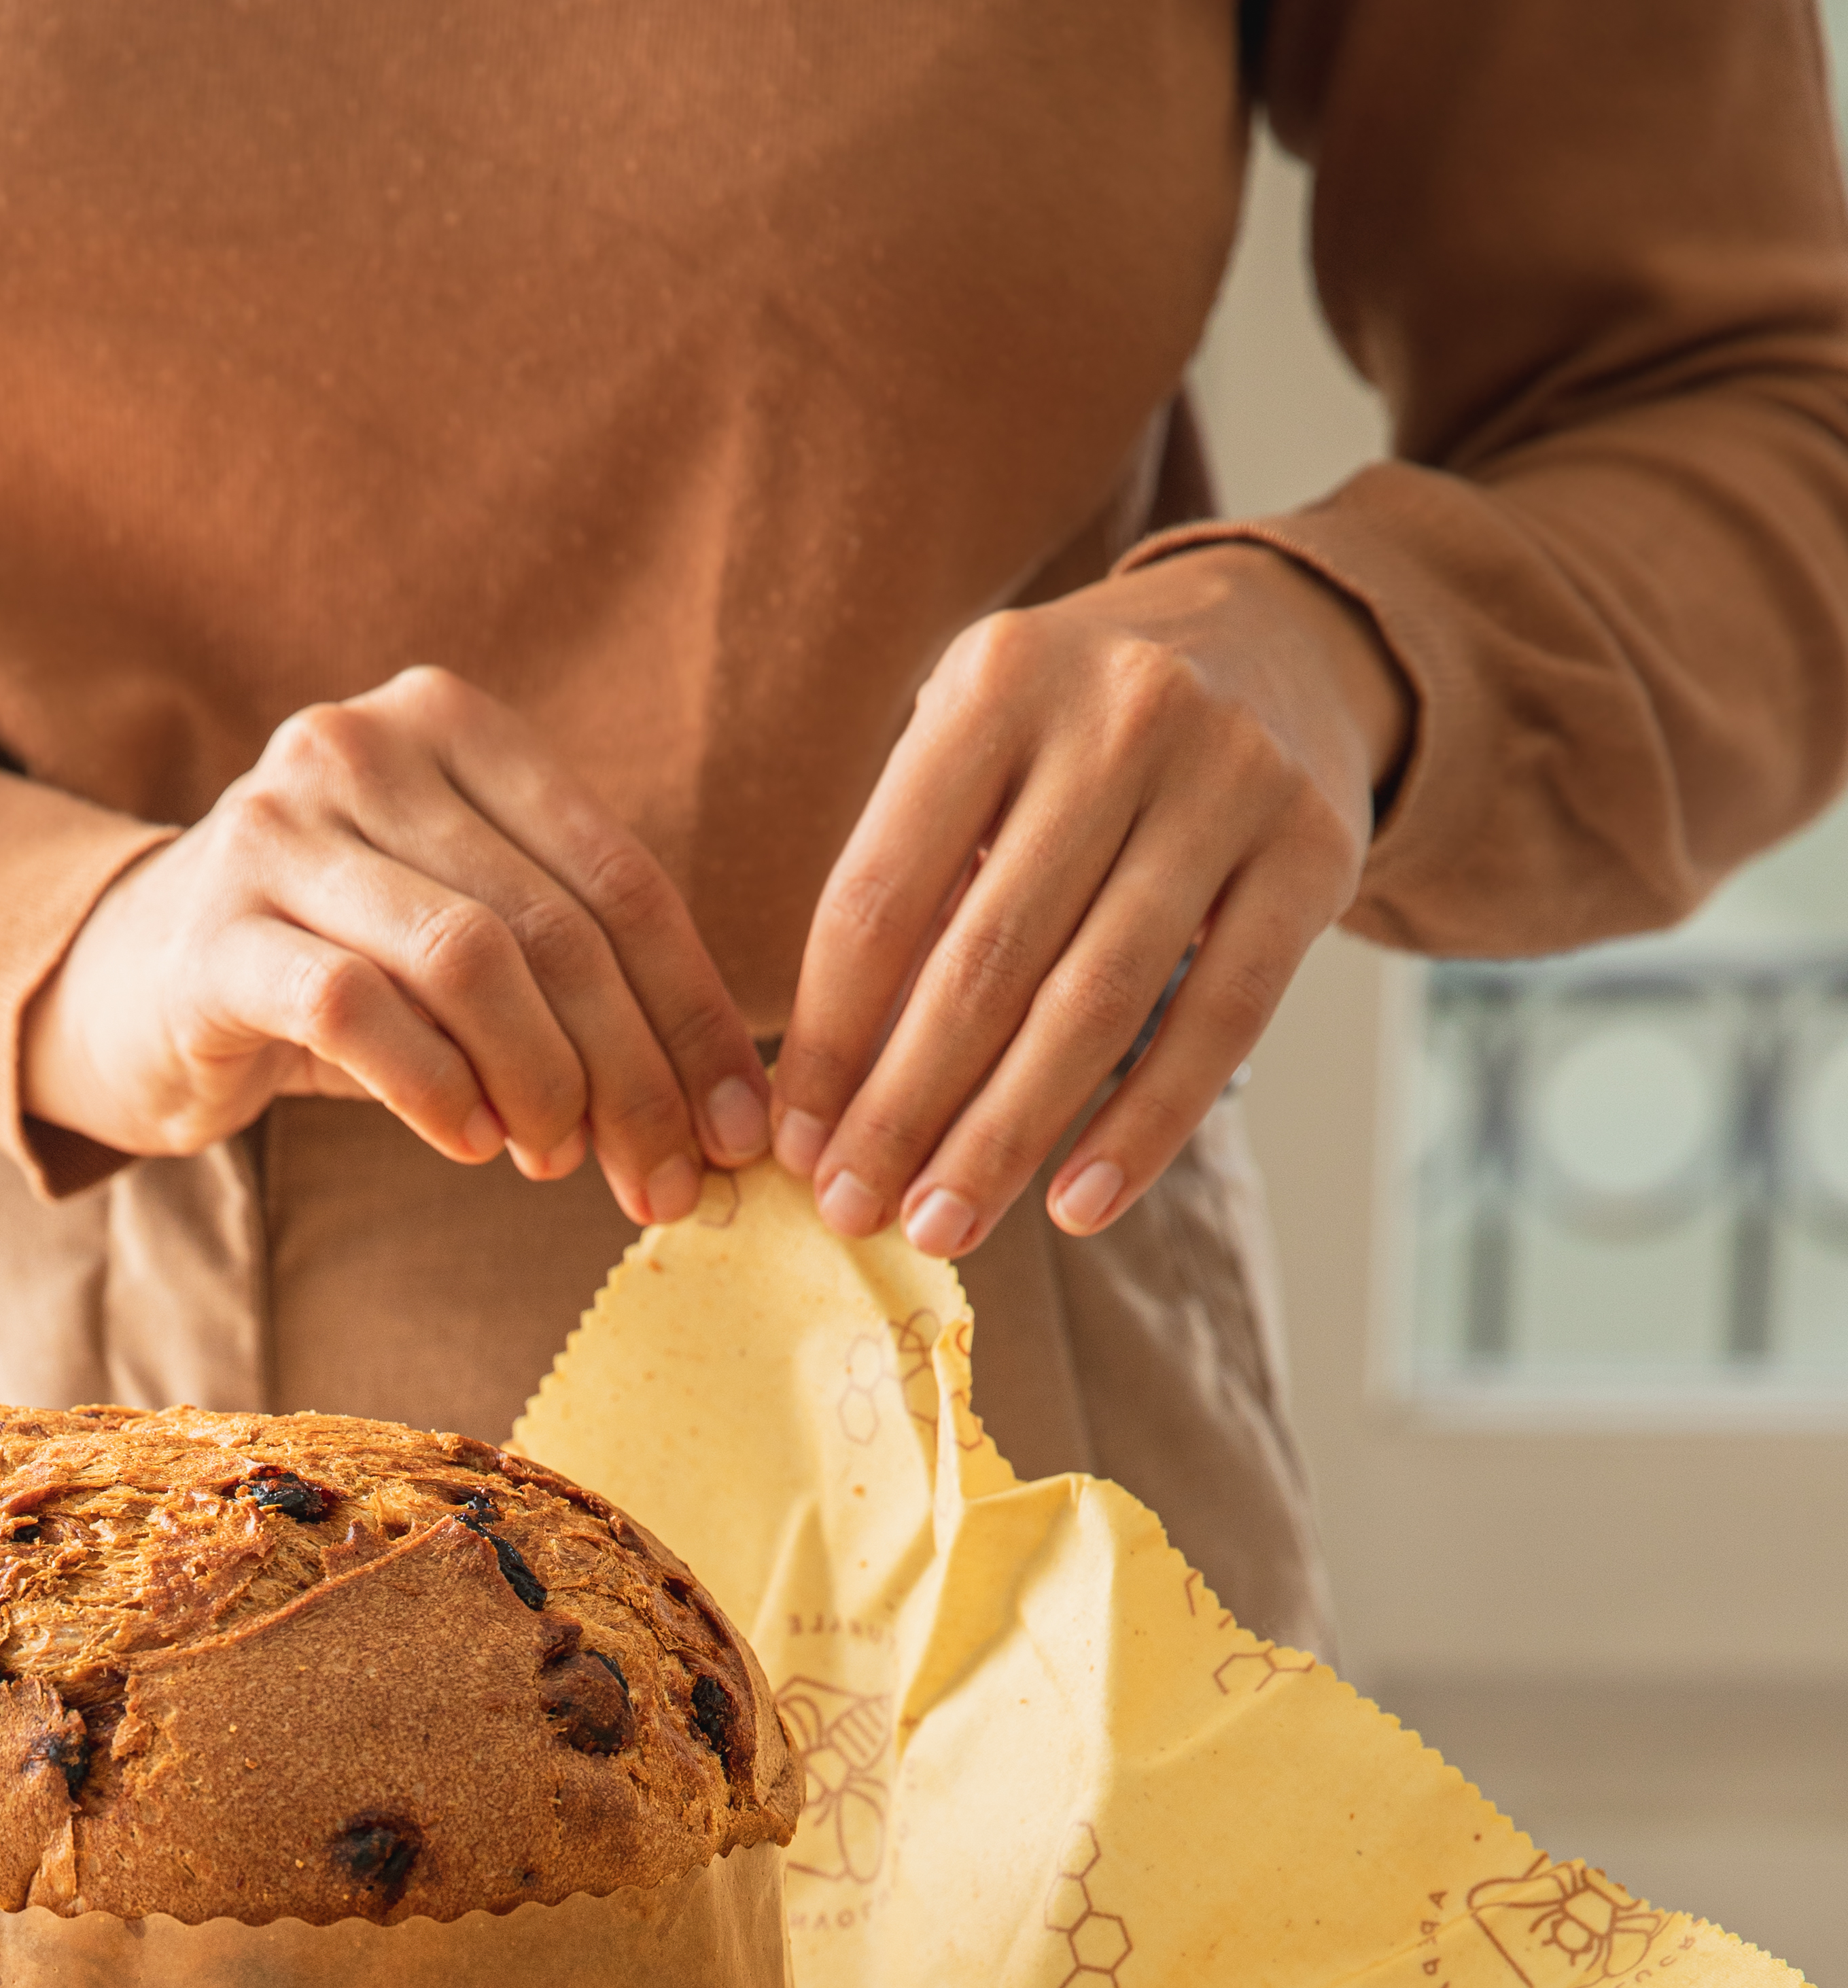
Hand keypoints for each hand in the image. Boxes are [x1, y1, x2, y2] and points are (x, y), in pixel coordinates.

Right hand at [20, 666, 769, 1225]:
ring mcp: (277, 827)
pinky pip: (357, 1013)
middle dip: (630, 1074)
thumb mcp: (459, 941)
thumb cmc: (333, 971)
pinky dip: (434, 1091)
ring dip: (540, 1085)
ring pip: (466, 961)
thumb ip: (571, 982)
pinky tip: (468, 1145)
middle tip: (665, 1180)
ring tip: (555, 1163)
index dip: (692, 1015)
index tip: (739, 1130)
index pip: (617, 876)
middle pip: (551, 926)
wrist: (132, 986)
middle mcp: (361, 745)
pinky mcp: (213, 931)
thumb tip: (721, 1111)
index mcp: (454, 726)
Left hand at [769, 548, 1414, 1254]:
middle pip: (984, 962)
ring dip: (1005, 1138)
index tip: (794, 1147)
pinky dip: (1143, 1128)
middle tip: (853, 1211)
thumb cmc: (1077, 735)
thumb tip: (829, 1102)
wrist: (1280, 640)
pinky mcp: (1315, 851)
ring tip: (943, 1227)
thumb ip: (912, 888)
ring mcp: (1229, 778)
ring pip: (1095, 1004)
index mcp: (997, 681)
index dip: (828, 1039)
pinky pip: (1219, 1021)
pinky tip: (1077, 1207)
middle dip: (905, 1110)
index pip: (879, 896)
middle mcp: (1119, 715)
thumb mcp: (979, 750)